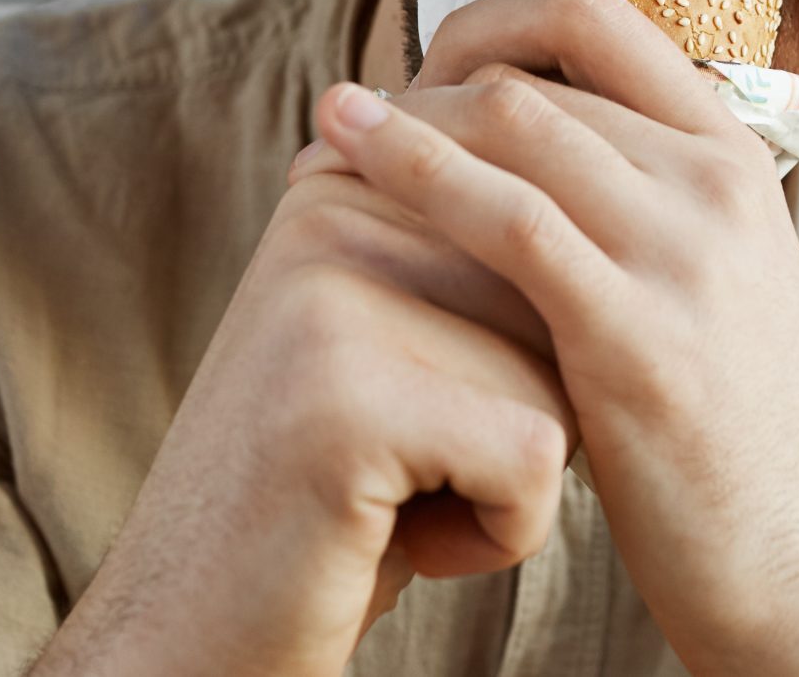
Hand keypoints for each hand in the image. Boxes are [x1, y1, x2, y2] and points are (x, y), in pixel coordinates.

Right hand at [33, 165, 573, 676]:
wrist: (190, 632)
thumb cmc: (334, 493)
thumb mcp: (394, 338)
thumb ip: (473, 250)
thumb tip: (608, 168)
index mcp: (350, 178)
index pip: (545, 227)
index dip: (519, 348)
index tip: (412, 396)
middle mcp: (335, 211)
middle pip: (560, 297)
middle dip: (521, 407)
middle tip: (401, 457)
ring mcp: (334, 298)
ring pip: (562, 375)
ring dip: (510, 473)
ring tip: (390, 494)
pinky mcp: (350, 402)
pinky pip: (536, 459)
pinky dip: (498, 532)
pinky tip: (393, 538)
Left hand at [302, 0, 798, 675]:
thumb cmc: (748, 437)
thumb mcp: (727, 283)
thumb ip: (657, 207)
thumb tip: (556, 149)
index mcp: (736, 158)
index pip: (602, 18)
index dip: (496, 17)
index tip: (429, 59)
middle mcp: (714, 184)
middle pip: (539, 69)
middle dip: (429, 77)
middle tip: (357, 111)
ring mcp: (680, 253)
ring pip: (514, 120)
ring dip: (402, 115)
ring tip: (328, 126)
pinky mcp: (632, 334)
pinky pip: (506, 219)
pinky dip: (412, 175)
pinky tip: (343, 169)